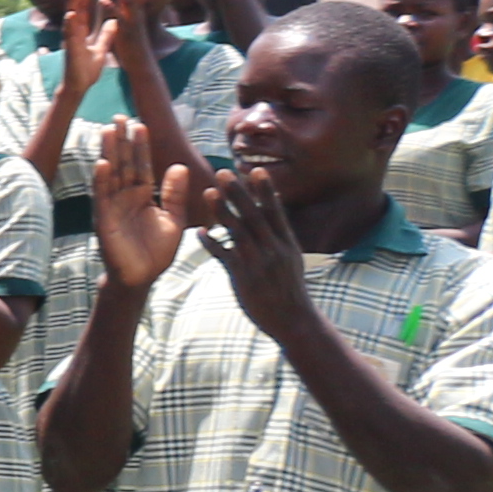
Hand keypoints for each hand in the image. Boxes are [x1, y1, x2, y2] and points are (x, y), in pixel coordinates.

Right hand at [83, 116, 186, 295]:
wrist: (142, 277)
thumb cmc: (156, 251)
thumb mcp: (173, 220)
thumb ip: (175, 195)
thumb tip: (179, 167)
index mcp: (143, 196)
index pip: (142, 165)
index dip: (141, 146)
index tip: (141, 124)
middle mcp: (125, 196)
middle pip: (124, 163)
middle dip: (122, 141)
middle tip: (120, 117)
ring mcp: (113, 206)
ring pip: (111, 174)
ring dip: (109, 153)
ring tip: (108, 130)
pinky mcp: (105, 219)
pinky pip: (102, 197)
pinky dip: (102, 181)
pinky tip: (102, 164)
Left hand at [196, 156, 311, 333]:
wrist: (293, 320)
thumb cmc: (289, 287)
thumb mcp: (291, 259)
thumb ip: (278, 235)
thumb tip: (271, 211)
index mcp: (287, 244)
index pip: (275, 212)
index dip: (265, 191)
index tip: (256, 170)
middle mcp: (275, 250)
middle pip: (254, 216)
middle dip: (239, 193)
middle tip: (223, 172)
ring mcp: (259, 264)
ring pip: (238, 232)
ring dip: (222, 212)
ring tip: (208, 193)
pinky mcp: (244, 278)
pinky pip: (224, 256)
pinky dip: (211, 243)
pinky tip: (199, 232)